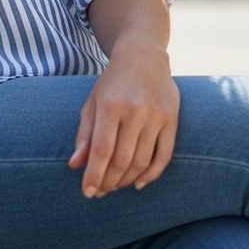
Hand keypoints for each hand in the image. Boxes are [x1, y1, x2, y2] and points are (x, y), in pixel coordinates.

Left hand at [68, 36, 178, 197]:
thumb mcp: (93, 102)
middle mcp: (135, 110)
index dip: (94, 175)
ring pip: (142, 161)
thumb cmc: (112, 82)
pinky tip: (138, 183)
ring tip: (114, 186)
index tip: (87, 192)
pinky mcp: (172, 119)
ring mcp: (156, 115)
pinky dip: (151, 175)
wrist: (143, 55)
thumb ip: (85, 134)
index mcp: (111, 104)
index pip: (102, 150)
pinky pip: (164, 155)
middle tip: (100, 191)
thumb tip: (76, 166)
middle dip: (109, 181)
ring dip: (126, 180)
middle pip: (122, 159)